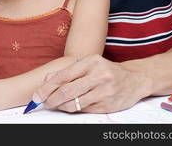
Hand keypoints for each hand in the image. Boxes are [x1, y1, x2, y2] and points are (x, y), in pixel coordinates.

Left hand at [33, 54, 148, 112]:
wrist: (134, 79)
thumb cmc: (105, 71)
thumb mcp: (88, 65)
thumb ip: (66, 71)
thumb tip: (45, 82)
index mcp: (91, 61)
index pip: (63, 76)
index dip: (47, 88)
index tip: (37, 96)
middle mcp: (99, 75)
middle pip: (67, 91)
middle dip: (51, 100)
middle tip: (43, 104)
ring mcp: (105, 90)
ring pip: (75, 103)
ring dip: (61, 107)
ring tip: (57, 105)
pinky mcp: (108, 104)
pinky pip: (85, 110)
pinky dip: (75, 110)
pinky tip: (73, 106)